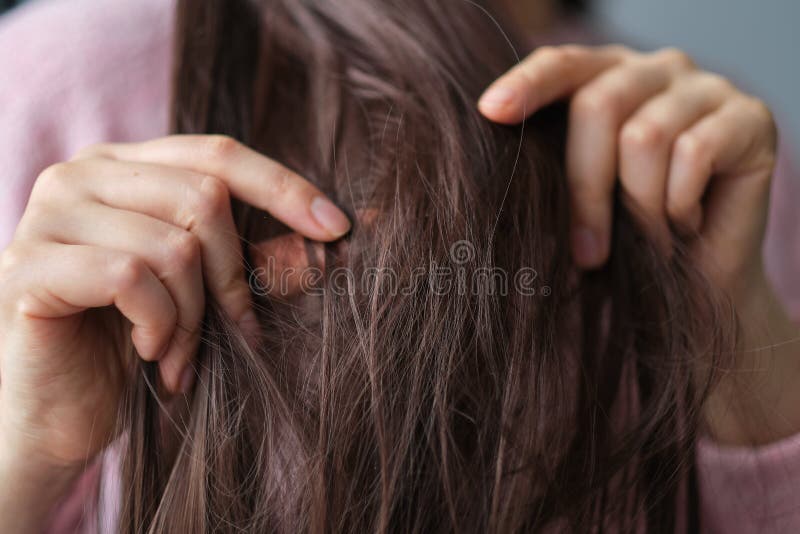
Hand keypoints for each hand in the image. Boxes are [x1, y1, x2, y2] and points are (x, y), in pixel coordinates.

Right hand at [0, 135, 349, 474]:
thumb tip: (333, 231)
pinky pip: (131, 276)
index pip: (218, 154)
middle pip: (203, 197)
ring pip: (173, 244)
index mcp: (125, 166)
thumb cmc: (136, 345)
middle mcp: (81, 174)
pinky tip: (148, 353)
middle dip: (235, 277)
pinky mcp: (30, 265)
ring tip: (180, 353)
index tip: (337, 227)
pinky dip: (158, 325)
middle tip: (237, 330)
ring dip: (194, 316)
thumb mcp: (204, 292)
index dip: (283, 186)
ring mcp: (48, 214)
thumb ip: (254, 257)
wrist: (58, 415)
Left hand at [479, 44, 776, 293]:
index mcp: (607, 77)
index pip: (562, 65)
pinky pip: (694, 153)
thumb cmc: (627, 238)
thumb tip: (495, 144)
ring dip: (639, 208)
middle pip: (598, 104)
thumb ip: (549, 165)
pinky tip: (687, 223)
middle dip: (584, 188)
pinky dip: (680, 205)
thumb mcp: (579, 199)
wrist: (696, 283)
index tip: (490, 113)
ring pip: (644, 137)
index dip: (526, 85)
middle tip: (586, 253)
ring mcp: (705, 88)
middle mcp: (656, 69)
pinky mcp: (750, 117)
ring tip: (649, 238)